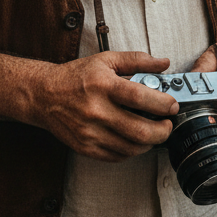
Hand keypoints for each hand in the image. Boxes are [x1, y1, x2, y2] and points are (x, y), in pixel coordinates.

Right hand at [25, 51, 176, 161]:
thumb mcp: (106, 60)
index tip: (172, 105)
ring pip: (131, 148)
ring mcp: (90, 132)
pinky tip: (134, 139)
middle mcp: (96, 110)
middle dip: (162, 131)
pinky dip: (131, 150)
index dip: (163, 104)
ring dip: (149, 142)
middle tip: (168, 124)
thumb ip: (136, 60)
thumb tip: (163, 63)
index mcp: (103, 85)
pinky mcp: (85, 147)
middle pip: (139, 130)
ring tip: (153, 132)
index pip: (140, 98)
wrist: (44, 95)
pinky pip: (117, 156)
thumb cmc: (76, 76)